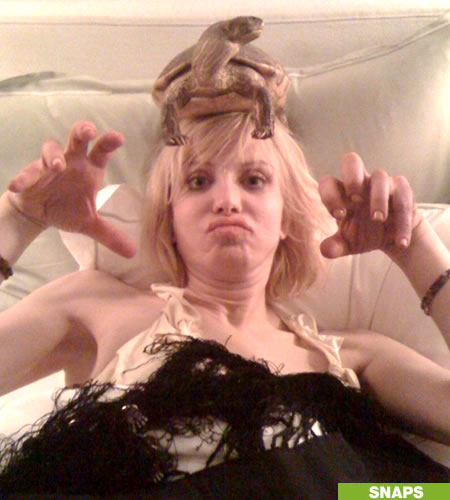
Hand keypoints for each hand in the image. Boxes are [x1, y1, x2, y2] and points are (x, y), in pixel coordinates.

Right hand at [7, 121, 135, 257]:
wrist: (39, 212)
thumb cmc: (67, 208)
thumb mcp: (90, 223)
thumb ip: (110, 235)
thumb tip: (133, 253)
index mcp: (90, 169)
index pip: (102, 152)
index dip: (109, 142)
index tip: (118, 138)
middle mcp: (72, 162)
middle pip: (77, 140)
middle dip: (82, 131)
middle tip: (88, 130)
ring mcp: (50, 165)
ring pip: (51, 149)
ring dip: (54, 154)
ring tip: (57, 166)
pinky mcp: (31, 174)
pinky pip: (27, 172)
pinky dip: (24, 178)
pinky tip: (19, 186)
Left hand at [318, 153, 421, 257]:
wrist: (394, 238)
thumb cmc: (365, 235)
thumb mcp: (348, 244)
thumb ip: (335, 246)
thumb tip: (324, 251)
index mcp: (341, 194)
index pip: (328, 183)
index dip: (330, 195)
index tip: (338, 215)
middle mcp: (360, 184)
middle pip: (351, 161)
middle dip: (351, 177)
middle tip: (355, 200)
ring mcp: (382, 184)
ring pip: (380, 177)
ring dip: (378, 198)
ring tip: (378, 219)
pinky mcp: (402, 190)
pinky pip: (402, 197)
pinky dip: (401, 220)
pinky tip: (400, 242)